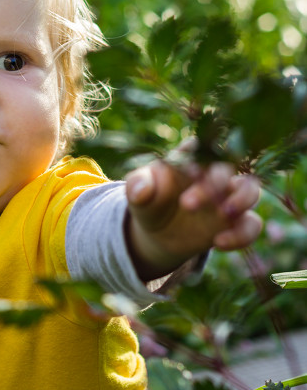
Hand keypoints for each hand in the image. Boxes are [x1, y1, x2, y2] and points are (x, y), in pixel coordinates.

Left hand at [125, 150, 261, 281]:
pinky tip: (217, 243)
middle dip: (213, 184)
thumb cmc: (149, 201)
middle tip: (187, 205)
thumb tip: (142, 188)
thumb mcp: (138, 194)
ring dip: (242, 200)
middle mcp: (213, 173)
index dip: (198, 156)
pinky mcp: (235, 222)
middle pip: (227, 167)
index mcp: (190, 158)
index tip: (187, 171)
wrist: (157, 232)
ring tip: (223, 215)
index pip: (201, 146)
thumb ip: (138, 186)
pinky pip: (252, 225)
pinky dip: (241, 235)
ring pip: (252, 190)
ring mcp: (227, 197)